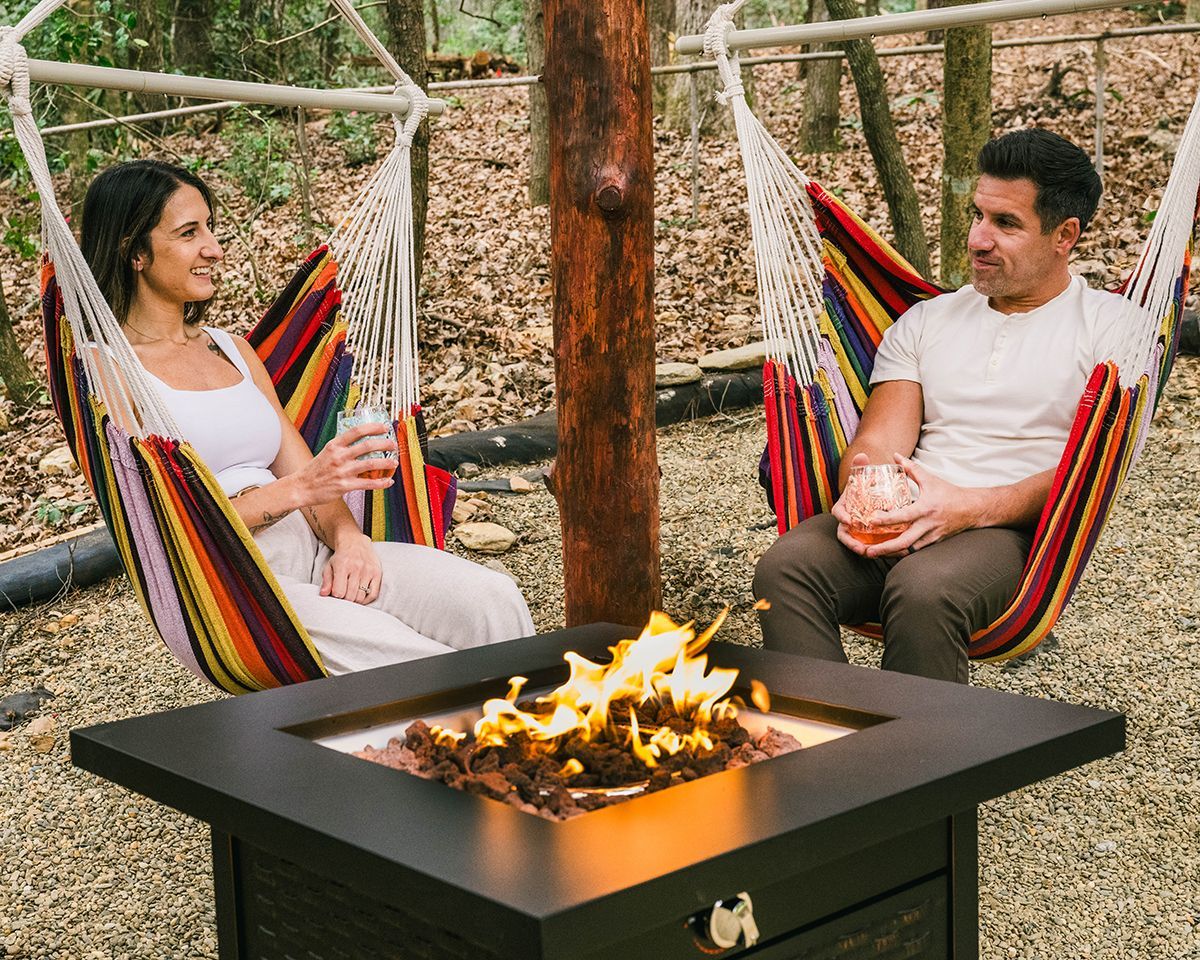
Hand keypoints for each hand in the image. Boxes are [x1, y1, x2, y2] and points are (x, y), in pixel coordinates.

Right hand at [298, 422, 396, 505]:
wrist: (301, 487)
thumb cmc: (314, 471)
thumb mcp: (326, 452)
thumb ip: (341, 447)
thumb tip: (359, 442)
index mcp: (334, 445)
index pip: (357, 431)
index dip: (373, 427)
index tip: (384, 428)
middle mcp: (339, 456)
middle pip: (368, 445)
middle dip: (385, 444)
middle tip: (393, 445)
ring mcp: (343, 471)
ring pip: (371, 463)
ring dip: (387, 462)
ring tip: (394, 462)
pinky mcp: (345, 485)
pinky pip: (368, 483)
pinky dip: (381, 483)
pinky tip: (388, 481)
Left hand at [320, 532, 382, 604]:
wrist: (356, 543)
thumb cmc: (341, 557)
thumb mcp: (329, 566)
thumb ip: (326, 581)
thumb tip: (324, 594)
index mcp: (343, 566)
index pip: (339, 592)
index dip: (336, 596)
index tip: (335, 594)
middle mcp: (357, 568)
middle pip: (350, 596)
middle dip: (345, 600)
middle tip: (343, 596)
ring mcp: (368, 571)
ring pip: (361, 597)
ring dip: (355, 600)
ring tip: (351, 595)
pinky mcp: (377, 573)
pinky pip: (373, 594)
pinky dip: (366, 600)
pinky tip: (360, 597)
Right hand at [831, 453, 870, 555]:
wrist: (869, 497)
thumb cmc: (864, 487)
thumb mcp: (862, 477)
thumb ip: (860, 467)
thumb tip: (862, 455)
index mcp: (844, 507)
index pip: (838, 513)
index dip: (842, 517)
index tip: (849, 520)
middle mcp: (847, 520)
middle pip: (844, 533)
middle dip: (850, 542)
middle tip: (860, 548)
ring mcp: (854, 530)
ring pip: (854, 542)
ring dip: (859, 549)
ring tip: (868, 554)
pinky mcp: (864, 537)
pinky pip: (865, 545)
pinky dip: (870, 550)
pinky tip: (880, 554)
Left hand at [858, 454, 980, 557]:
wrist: (972, 509)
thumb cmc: (949, 493)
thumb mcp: (930, 479)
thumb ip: (911, 468)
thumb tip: (896, 456)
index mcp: (925, 509)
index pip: (903, 516)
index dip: (887, 519)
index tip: (871, 520)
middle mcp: (927, 525)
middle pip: (904, 542)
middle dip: (885, 548)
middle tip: (867, 551)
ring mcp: (931, 537)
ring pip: (908, 550)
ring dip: (890, 553)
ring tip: (872, 554)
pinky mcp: (932, 543)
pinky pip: (914, 551)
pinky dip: (900, 553)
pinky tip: (886, 553)